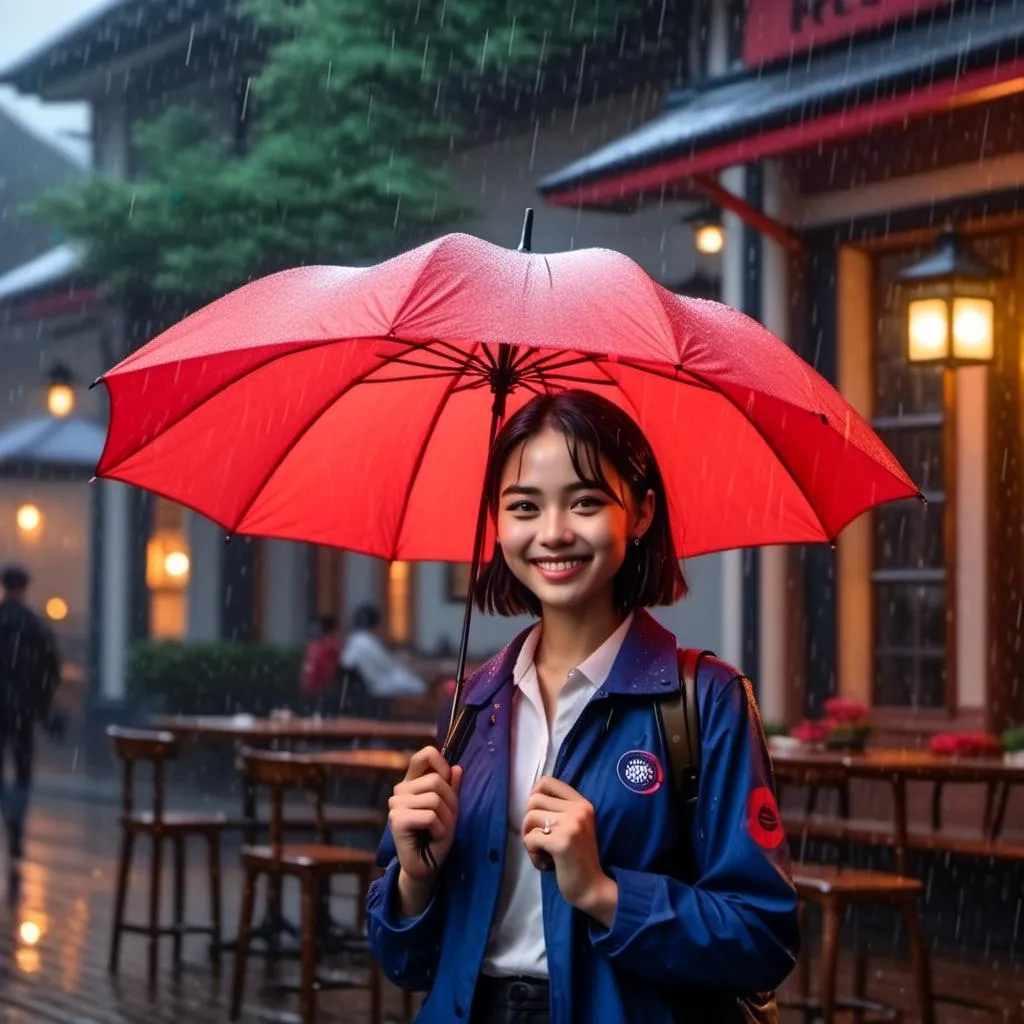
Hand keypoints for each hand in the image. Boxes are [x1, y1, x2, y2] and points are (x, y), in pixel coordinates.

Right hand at [388, 746, 462, 912]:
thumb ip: (452, 788)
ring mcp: (396, 805)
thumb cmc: (437, 836)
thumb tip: (457, 768)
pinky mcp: (396, 820)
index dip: (440, 762)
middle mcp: (401, 790)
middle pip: (436, 780)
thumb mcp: (451, 809)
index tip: (448, 778)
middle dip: (450, 802)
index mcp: (413, 783)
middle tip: (444, 820)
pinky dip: (439, 828)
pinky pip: (429, 815)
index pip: (423, 756)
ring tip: (439, 830)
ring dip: (446, 818)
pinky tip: (432, 837)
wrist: (427, 865)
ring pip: (434, 798)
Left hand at [522, 777, 616, 924]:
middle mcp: (578, 810)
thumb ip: (559, 810)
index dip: (533, 796)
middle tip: (538, 840)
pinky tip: (544, 863)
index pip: (547, 781)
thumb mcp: (574, 826)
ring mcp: (571, 825)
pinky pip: (530, 839)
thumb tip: (531, 797)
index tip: (537, 816)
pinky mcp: (562, 842)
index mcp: (582, 803)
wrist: (593, 888)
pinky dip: (532, 853)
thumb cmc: (578, 858)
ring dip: (528, 838)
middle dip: (528, 822)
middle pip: (533, 800)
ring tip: (542, 852)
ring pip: (529, 818)